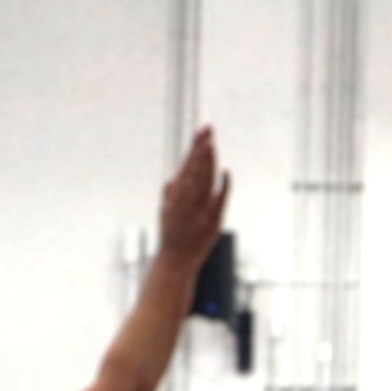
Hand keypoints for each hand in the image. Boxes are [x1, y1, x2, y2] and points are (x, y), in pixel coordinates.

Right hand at [157, 127, 229, 267]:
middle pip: (195, 169)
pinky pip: (218, 200)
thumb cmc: (172, 235)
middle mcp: (186, 200)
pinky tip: (225, 172)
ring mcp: (198, 210)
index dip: (195, 148)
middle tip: (208, 130)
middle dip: (202, 149)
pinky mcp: (211, 220)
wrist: (176, 260)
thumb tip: (175, 180)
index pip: (187, 165)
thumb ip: (172, 194)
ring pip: (205, 180)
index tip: (202, 133)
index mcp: (176, 195)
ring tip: (212, 144)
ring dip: (209, 162)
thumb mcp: (166, 212)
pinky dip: (222, 186)